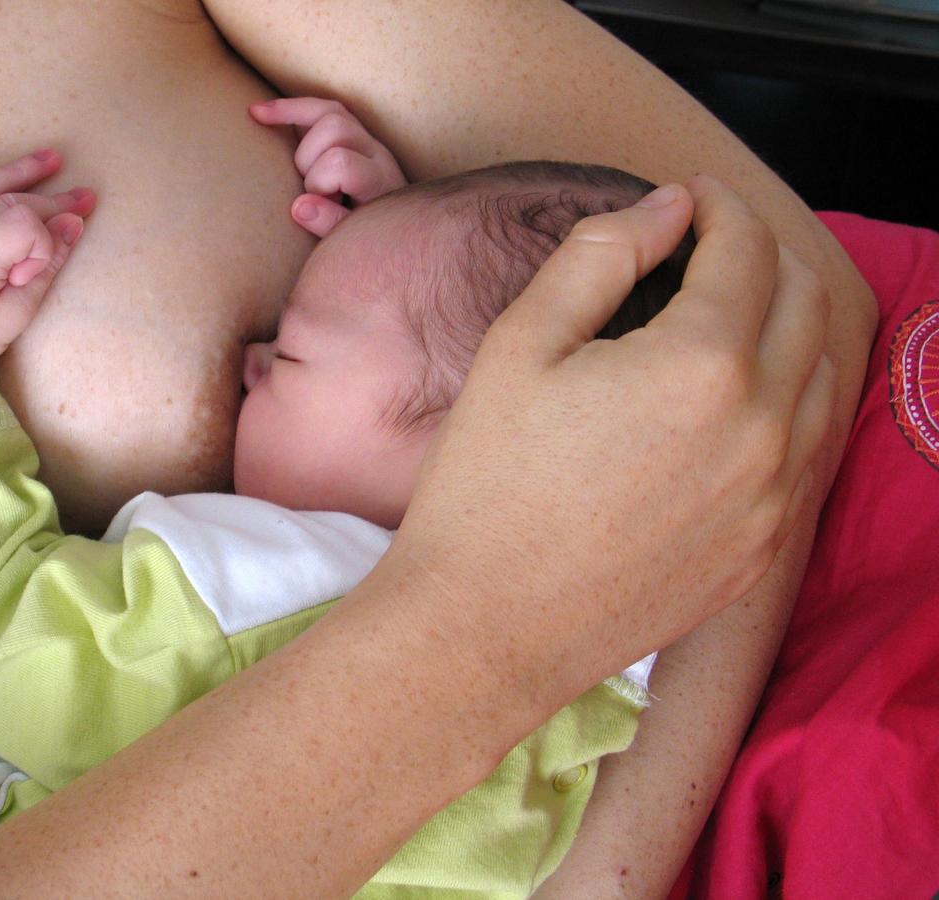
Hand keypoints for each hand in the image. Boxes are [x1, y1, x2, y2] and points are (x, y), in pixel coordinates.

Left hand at [0, 139, 96, 378]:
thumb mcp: (20, 313)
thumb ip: (47, 266)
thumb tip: (74, 224)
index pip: (21, 223)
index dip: (44, 239)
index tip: (44, 264)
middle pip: (3, 202)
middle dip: (48, 199)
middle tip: (82, 195)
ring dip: (12, 173)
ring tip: (48, 160)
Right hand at [249, 97, 406, 236]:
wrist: (390, 228)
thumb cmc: (365, 234)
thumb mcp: (351, 239)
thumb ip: (329, 225)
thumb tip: (298, 207)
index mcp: (379, 179)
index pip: (341, 162)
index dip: (318, 182)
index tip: (317, 206)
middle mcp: (376, 152)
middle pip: (334, 128)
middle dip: (309, 161)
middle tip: (312, 191)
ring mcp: (364, 138)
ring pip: (328, 112)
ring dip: (304, 143)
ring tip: (297, 169)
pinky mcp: (347, 130)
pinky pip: (319, 108)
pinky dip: (287, 110)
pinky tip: (258, 113)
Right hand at [392, 177, 835, 696]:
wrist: (486, 625)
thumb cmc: (487, 485)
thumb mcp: (520, 345)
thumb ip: (601, 255)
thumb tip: (666, 208)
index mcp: (703, 364)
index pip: (747, 249)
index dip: (719, 206)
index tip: (691, 200)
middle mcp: (764, 428)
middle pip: (803, 301)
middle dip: (762, 253)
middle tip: (711, 244)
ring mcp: (774, 497)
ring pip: (821, 375)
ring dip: (787, 324)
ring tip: (729, 315)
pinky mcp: (763, 549)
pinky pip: (807, 451)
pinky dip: (786, 401)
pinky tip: (731, 402)